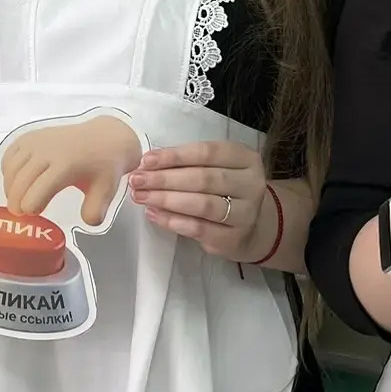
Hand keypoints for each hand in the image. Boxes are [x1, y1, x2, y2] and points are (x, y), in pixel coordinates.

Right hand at [2, 115, 142, 224]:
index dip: (31, 205)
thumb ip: (96, 210)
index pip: (39, 188)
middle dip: (16, 201)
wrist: (103, 137)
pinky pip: (9, 155)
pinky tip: (15, 181)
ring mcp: (36, 141)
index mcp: (66, 164)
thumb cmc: (102, 166)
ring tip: (18, 200)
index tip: (33, 214)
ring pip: (12, 168)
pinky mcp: (29, 136)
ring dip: (10, 188)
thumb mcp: (106, 190)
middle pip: (21, 180)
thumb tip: (86, 223)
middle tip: (20, 214)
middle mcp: (47, 150)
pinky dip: (7, 171)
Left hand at [129, 140, 273, 261]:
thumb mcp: (216, 168)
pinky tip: (154, 214)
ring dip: (166, 199)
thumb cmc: (225, 190)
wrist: (253, 226)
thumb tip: (147, 164)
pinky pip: (199, 228)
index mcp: (245, 159)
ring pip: (202, 204)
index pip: (207, 152)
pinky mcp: (233, 238)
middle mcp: (251, 184)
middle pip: (203, 179)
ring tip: (141, 196)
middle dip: (165, 179)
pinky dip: (174, 221)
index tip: (146, 160)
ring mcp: (245, 214)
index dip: (174, 156)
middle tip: (137, 180)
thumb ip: (189, 164)